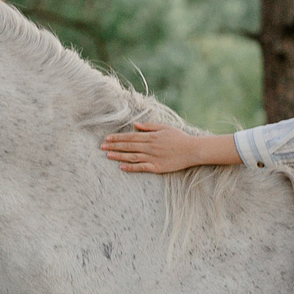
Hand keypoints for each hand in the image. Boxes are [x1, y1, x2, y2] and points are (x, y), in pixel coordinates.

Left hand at [101, 123, 238, 173]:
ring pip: (132, 157)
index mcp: (150, 136)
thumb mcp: (164, 127)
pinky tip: (122, 167)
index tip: (107, 138)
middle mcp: (149, 146)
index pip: (130, 136)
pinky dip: (131, 167)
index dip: (117, 138)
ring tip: (108, 156)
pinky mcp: (157, 167)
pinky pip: (141, 167)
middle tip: (101, 147)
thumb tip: (135, 125)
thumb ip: (149, 126)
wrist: (192, 150)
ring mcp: (153, 157)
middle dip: (114, 146)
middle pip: (128, 146)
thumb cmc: (179, 138)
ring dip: (119, 156)